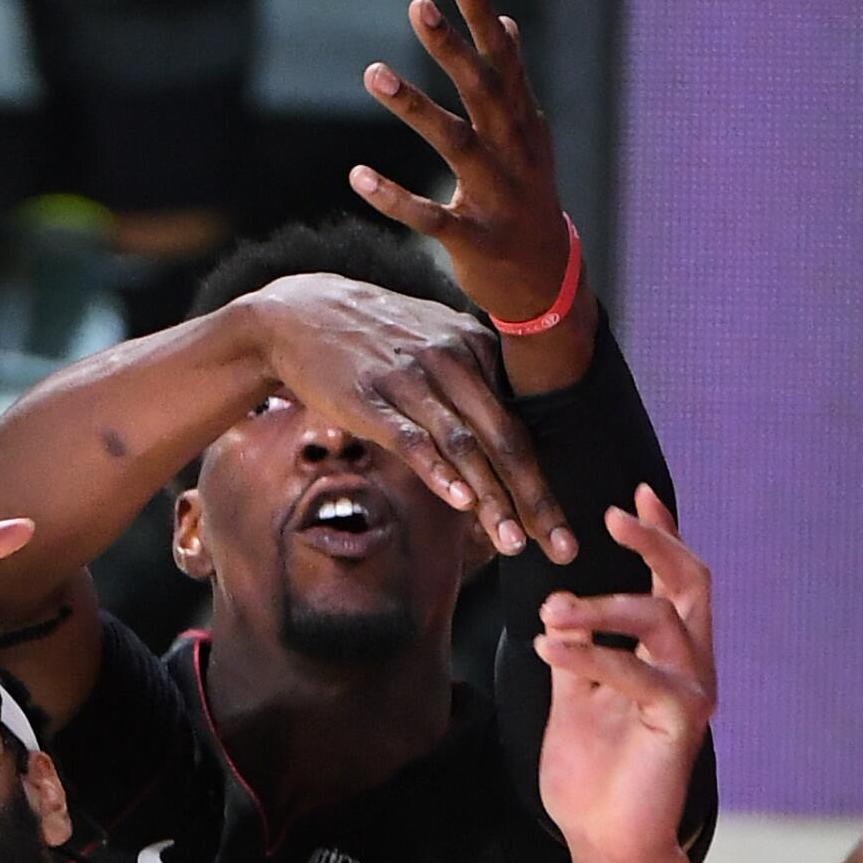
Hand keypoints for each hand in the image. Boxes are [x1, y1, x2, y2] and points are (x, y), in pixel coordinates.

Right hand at [249, 273, 573, 559]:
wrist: (301, 313)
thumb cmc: (371, 339)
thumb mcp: (432, 343)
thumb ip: (468, 384)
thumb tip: (496, 438)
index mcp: (475, 350)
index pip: (518, 428)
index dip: (542, 485)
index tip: (561, 534)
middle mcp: (451, 361)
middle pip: (504, 440)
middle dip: (534, 501)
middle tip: (560, 549)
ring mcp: (411, 379)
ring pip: (464, 445)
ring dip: (492, 498)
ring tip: (513, 543)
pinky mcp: (371, 398)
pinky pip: (412, 438)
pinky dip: (438, 470)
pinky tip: (460, 502)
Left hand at [351, 0, 573, 327]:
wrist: (547, 282)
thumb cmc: (528, 201)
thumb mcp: (530, 140)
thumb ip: (513, 85)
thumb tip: (505, 23)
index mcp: (523, 128)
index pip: (505, 63)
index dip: (484, 20)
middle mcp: (512, 155)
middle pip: (482, 91)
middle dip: (452, 47)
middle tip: (417, 6)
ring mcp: (494, 198)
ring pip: (454, 142)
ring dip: (414, 107)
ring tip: (373, 71)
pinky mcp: (473, 240)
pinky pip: (428, 218)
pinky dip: (393, 198)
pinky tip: (357, 176)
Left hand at [532, 487, 712, 862]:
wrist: (600, 838)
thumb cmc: (592, 774)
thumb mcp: (573, 698)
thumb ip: (576, 650)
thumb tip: (559, 608)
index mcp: (665, 655)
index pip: (672, 581)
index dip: (659, 535)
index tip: (633, 498)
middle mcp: (688, 665)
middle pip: (690, 581)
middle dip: (656, 541)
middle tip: (614, 519)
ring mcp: (691, 690)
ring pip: (662, 617)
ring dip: (602, 605)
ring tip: (552, 612)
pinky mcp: (681, 719)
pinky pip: (639, 671)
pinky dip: (591, 653)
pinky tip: (548, 647)